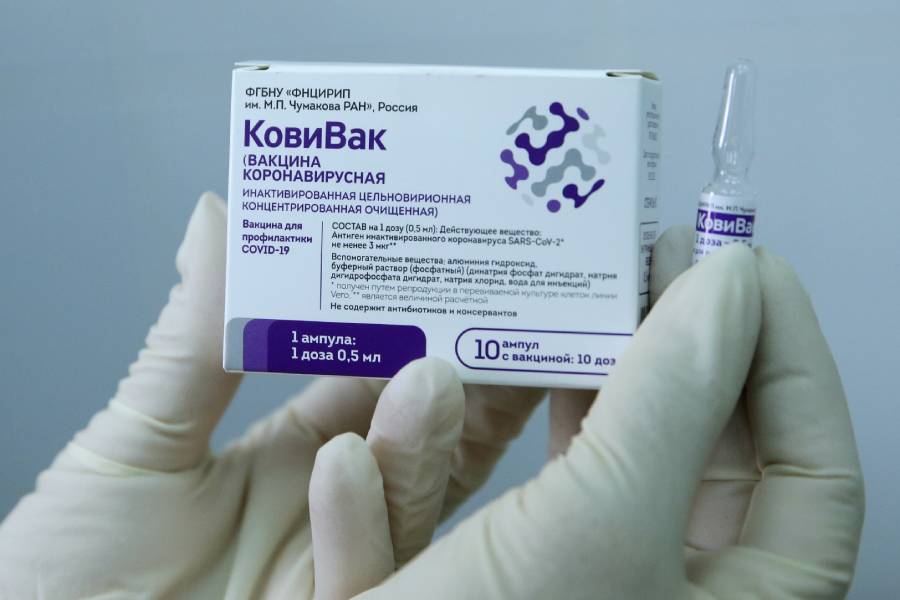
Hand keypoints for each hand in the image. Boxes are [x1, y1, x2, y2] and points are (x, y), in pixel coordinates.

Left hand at [0, 193, 543, 598]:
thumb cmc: (72, 568)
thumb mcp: (137, 440)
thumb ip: (191, 342)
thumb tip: (218, 219)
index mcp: (299, 454)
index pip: (377, 381)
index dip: (412, 329)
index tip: (440, 268)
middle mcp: (336, 509)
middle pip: (426, 439)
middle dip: (461, 378)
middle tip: (488, 315)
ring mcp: (342, 567)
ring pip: (415, 499)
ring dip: (426, 436)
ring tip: (431, 374)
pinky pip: (367, 571)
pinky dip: (363, 515)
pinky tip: (344, 460)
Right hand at [353, 228, 864, 598]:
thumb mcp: (599, 526)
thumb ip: (672, 399)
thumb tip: (729, 284)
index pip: (809, 461)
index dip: (786, 352)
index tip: (739, 265)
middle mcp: (675, 592)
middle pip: (710, 448)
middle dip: (684, 346)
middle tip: (650, 262)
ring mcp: (591, 578)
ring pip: (615, 454)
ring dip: (589, 374)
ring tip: (577, 294)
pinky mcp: (513, 567)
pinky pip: (529, 478)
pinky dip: (512, 423)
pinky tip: (473, 376)